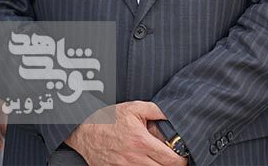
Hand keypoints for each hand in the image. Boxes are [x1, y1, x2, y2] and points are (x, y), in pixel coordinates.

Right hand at [66, 101, 185, 165]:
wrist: (83, 130)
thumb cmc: (110, 118)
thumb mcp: (136, 107)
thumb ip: (158, 111)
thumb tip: (175, 115)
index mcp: (142, 142)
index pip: (170, 160)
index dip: (181, 160)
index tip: (184, 156)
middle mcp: (134, 159)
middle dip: (172, 165)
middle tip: (174, 158)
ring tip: (160, 160)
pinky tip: (145, 162)